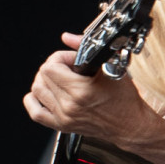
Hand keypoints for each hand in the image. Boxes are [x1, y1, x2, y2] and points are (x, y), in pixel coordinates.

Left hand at [22, 32, 162, 144]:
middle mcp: (69, 105)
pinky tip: (44, 93)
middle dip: (54, 66)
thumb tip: (67, 37)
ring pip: (37, 90)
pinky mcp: (62, 126)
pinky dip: (34, 100)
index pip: (51, 66)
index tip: (73, 60)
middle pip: (42, 76)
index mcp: (80, 91)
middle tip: (69, 68)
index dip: (61, 57)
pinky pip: (36, 113)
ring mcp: (64, 117)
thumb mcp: (111, 67)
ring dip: (45, 80)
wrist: (130, 125)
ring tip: (60, 78)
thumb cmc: (124, 99)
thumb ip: (84, 49)